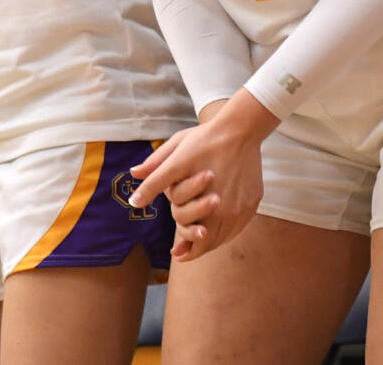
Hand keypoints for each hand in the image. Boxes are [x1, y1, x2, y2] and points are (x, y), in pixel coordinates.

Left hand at [129, 92, 271, 261]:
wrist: (240, 131)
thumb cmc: (205, 138)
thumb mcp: (177, 146)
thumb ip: (155, 165)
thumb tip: (133, 174)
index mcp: (188, 176)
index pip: (168, 202)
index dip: (166, 223)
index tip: (169, 248)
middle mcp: (212, 195)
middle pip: (197, 232)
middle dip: (187, 242)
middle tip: (179, 251)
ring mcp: (234, 203)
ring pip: (217, 237)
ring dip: (204, 245)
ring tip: (193, 250)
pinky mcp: (249, 205)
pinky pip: (233, 230)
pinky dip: (222, 236)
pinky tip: (213, 235)